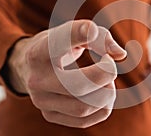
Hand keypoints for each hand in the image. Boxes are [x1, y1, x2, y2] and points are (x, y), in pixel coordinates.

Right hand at [7, 20, 126, 127]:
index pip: (58, 43)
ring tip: (107, 80)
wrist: (30, 66)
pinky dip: (103, 108)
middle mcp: (37, 79)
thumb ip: (100, 37)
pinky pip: (85, 120)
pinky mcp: (49, 115)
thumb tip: (121, 55)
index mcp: (40, 52)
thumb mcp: (73, 32)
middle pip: (78, 86)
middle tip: (110, 64)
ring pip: (83, 107)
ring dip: (106, 94)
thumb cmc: (59, 45)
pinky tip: (103, 94)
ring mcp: (41, 101)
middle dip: (105, 75)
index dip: (78, 34)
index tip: (92, 30)